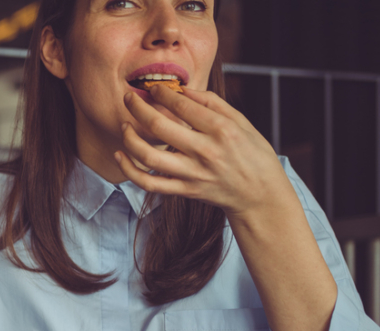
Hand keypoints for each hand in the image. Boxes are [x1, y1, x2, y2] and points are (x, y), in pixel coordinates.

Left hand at [114, 85, 291, 219]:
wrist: (259, 193)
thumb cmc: (252, 153)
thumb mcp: (241, 122)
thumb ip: (213, 104)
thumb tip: (183, 90)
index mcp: (222, 130)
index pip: (183, 106)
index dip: (162, 93)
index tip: (153, 88)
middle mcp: (205, 151)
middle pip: (160, 126)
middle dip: (138, 108)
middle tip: (128, 99)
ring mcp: (193, 173)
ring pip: (149, 156)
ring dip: (130, 138)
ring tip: (124, 126)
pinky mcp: (185, 191)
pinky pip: (150, 183)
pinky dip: (130, 170)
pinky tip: (120, 155)